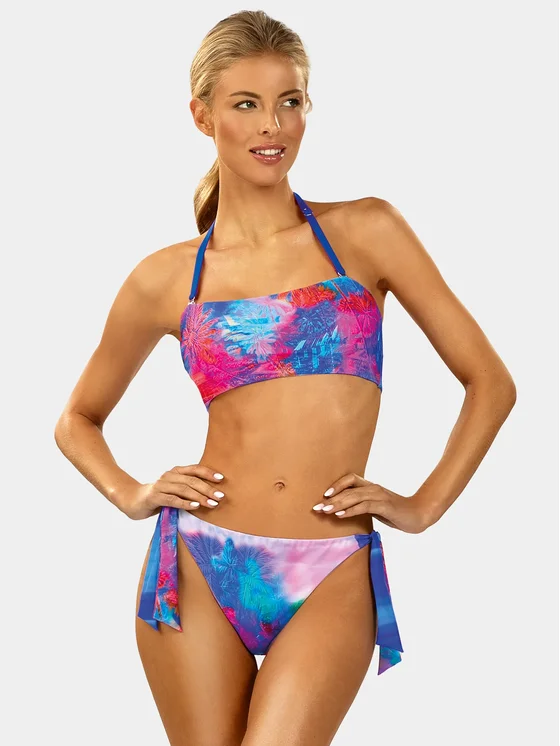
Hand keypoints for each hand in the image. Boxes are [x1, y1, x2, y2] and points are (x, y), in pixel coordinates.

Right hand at [119, 464, 225, 520]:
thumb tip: (212, 495)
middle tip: (220, 496)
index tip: (222, 479)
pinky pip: (172, 499)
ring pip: (183, 489)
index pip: (194, 469)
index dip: (208, 472)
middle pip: (191, 480)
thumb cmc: (159, 497)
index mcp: (175, 472)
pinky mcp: (154, 497)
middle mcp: (169, 476)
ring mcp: (161, 485)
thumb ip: (188, 490)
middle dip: (208, 488)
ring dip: (199, 496)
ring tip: (211, 504)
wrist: (133, 501)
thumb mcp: (175, 491)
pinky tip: (195, 506)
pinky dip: (185, 503)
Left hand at [312, 473, 428, 533]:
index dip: (336, 485)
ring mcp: (379, 495)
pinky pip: (364, 506)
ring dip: (337, 504)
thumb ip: (363, 506)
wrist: (418, 515)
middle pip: (348, 489)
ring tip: (325, 511)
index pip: (350, 478)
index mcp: (371, 487)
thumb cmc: (396, 513)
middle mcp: (374, 488)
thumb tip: (344, 511)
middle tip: (316, 507)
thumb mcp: (377, 508)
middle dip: (331, 498)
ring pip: (354, 496)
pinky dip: (351, 510)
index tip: (324, 495)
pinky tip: (341, 515)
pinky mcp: (385, 505)